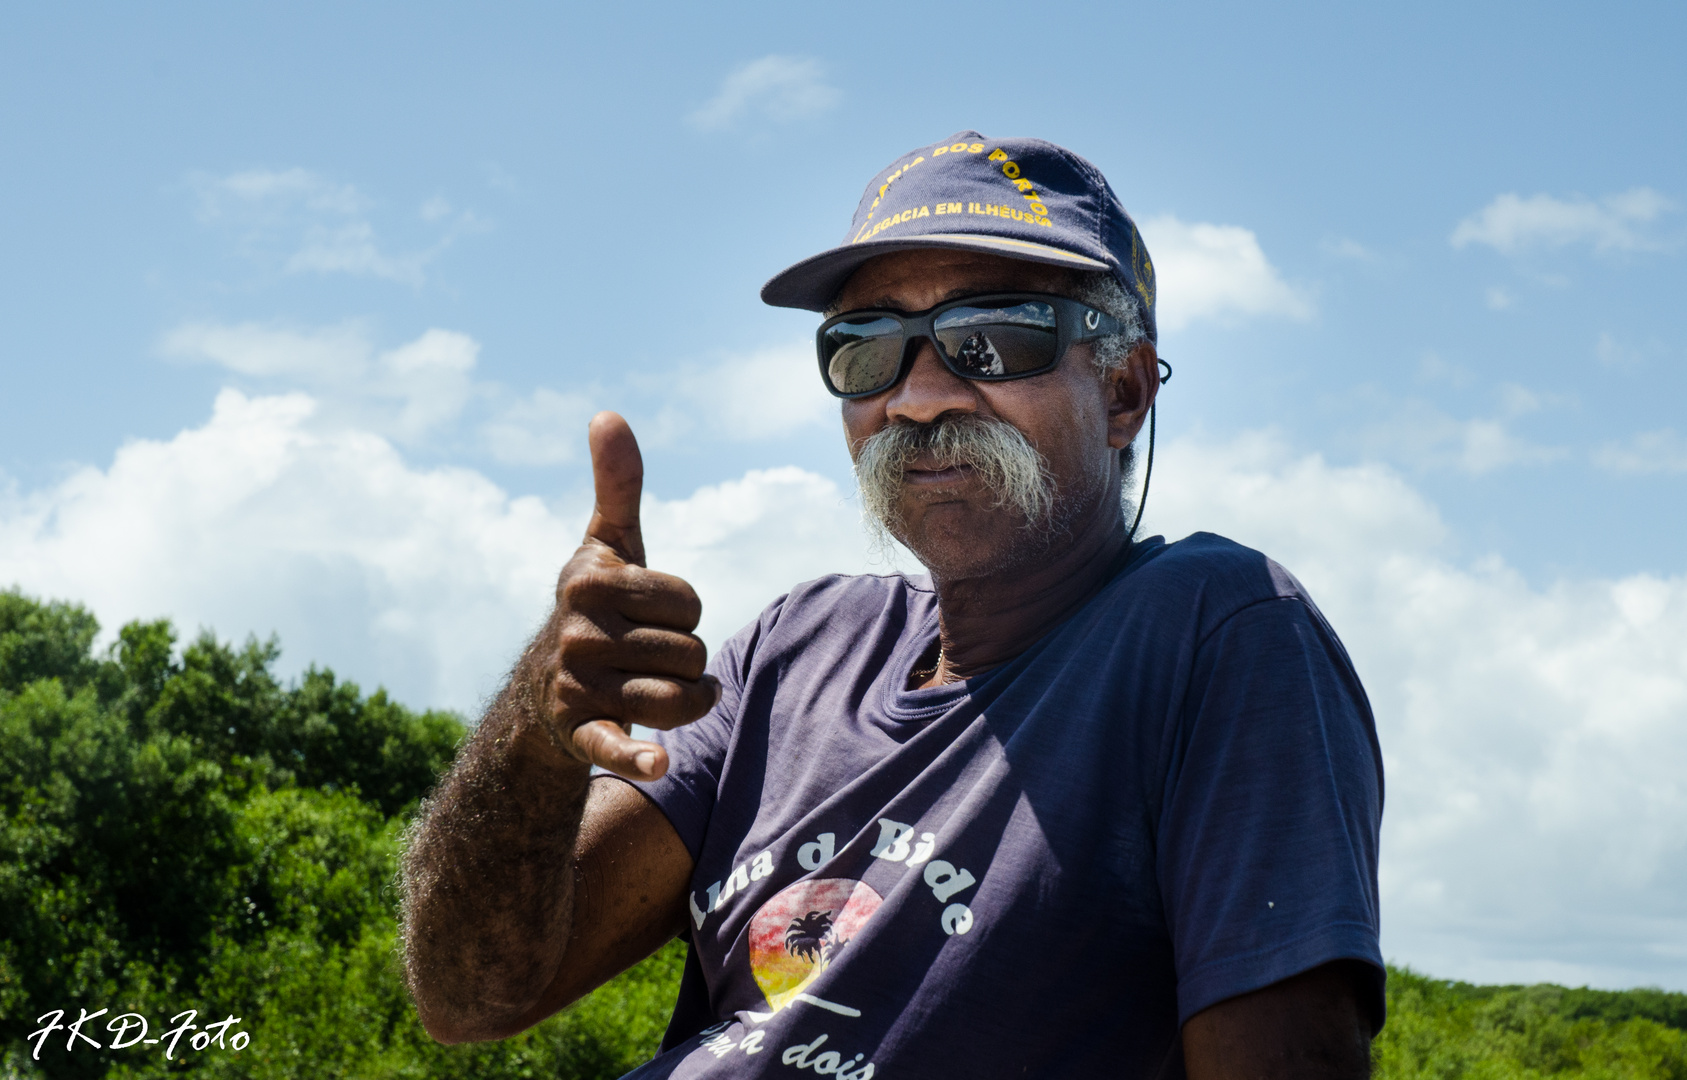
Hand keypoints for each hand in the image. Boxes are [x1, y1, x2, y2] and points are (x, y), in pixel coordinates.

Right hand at [528, 412, 718, 781]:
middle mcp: (577, 632)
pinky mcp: (579, 733)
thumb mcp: (608, 547)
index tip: (651, 615)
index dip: (684, 612)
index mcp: (589, 582)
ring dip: (686, 701)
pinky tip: (660, 764)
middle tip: (648, 657)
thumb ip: (618, 485)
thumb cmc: (596, 609)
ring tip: (659, 691)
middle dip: (684, 658)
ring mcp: (576, 685)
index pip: (689, 601)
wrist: (545, 692)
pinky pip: (614, 745)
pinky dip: (637, 757)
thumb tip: (608, 414)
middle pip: (689, 651)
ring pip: (679, 697)